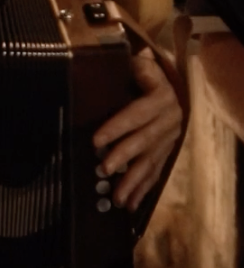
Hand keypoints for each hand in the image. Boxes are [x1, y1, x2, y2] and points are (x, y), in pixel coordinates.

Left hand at [91, 49, 182, 211]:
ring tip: (117, 198)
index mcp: (161, 97)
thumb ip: (131, 67)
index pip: (136, 114)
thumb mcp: (139, 65)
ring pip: (151, 162)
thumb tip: (111, 62)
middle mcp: (170, 120)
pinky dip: (143, 189)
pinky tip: (132, 204)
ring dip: (133, 181)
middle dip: (123, 157)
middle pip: (144, 141)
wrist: (171, 86)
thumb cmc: (144, 74)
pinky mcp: (167, 152)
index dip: (116, 127)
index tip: (95, 141)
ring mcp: (170, 139)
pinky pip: (156, 172)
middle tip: (103, 170)